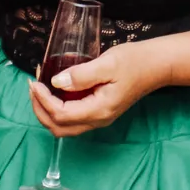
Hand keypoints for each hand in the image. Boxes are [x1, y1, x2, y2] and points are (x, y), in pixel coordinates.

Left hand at [26, 41, 169, 137]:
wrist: (157, 66)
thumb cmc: (135, 61)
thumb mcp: (108, 63)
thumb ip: (81, 75)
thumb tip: (57, 82)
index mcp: (99, 110)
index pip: (61, 114)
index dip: (42, 100)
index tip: (34, 81)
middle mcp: (98, 120)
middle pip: (58, 127)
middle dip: (39, 109)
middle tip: (33, 86)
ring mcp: (99, 118)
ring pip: (64, 126)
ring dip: (46, 110)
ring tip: (39, 88)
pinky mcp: (99, 111)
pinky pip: (72, 118)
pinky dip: (57, 107)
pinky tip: (54, 89)